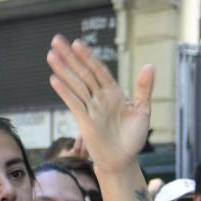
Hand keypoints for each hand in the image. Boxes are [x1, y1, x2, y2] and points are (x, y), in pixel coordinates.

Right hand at [47, 37, 153, 174]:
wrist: (123, 160)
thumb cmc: (133, 137)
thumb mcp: (143, 111)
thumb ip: (144, 89)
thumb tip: (149, 66)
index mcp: (113, 93)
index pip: (99, 70)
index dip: (88, 57)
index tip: (77, 43)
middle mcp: (100, 98)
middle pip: (83, 73)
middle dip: (70, 57)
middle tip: (56, 40)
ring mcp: (91, 109)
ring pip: (76, 85)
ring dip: (63, 70)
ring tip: (51, 55)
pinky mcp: (85, 122)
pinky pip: (73, 103)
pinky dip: (64, 92)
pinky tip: (54, 79)